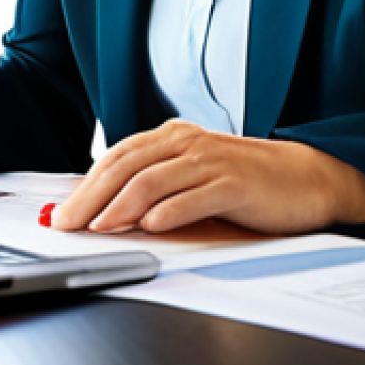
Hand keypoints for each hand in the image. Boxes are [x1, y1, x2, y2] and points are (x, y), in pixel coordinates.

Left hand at [51, 119, 364, 234]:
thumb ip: (152, 185)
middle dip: (91, 197)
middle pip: (126, 167)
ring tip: (100, 227)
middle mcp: (184, 143)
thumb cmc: (241, 179)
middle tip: (68, 222)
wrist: (301, 176)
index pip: (116, 157)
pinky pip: (194, 196)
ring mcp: (209, 160)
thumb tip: (104, 209)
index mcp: (169, 137)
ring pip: (153, 180)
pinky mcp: (234, 183)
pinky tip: (151, 225)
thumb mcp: (190, 174)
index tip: (62, 211)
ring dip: (121, 205)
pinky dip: (169, 211)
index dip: (85, 184)